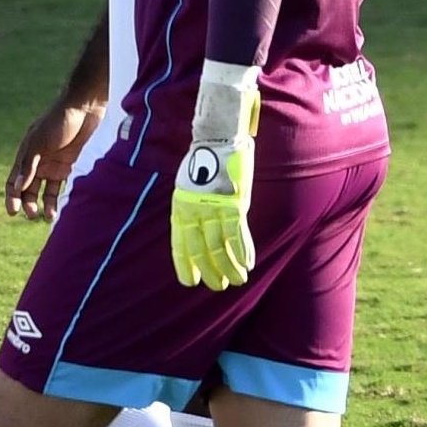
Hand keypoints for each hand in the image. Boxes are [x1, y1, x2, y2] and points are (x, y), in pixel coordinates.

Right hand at [4, 97, 103, 220]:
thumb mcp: (39, 142)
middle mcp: (38, 164)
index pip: (14, 181)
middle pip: (29, 189)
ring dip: (45, 205)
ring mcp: (55, 166)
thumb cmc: (58, 121)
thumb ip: (29, 165)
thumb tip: (17, 187)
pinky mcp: (71, 167)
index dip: (11, 197)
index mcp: (26, 156)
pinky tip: (63, 209)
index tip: (12, 212)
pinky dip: (62, 199)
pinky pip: (64, 187)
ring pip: (46, 192)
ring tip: (49, 217)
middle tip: (32, 215)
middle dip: (28, 204)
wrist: (85, 108)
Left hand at [170, 136, 255, 289]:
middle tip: (217, 286)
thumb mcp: (188, 188)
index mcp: (180, 208)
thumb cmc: (204, 164)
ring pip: (220, 245)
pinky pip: (237, 233)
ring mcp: (214, 208)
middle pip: (200, 248)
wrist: (216, 140)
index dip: (184, 264)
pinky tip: (247, 264)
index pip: (179, 243)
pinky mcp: (234, 203)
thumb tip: (198, 230)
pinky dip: (242, 251)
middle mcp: (194, 211)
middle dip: (209, 270)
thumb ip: (192, 209)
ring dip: (229, 266)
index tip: (189, 282)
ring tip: (236, 281)